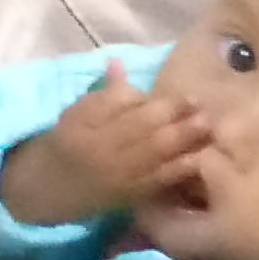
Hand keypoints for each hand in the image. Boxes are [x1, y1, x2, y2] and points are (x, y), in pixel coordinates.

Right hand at [0, 60, 212, 226]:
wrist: (50, 188)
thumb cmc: (68, 143)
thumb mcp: (76, 114)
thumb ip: (103, 94)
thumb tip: (120, 65)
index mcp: (86, 123)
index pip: (122, 107)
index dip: (156, 101)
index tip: (185, 94)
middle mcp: (101, 148)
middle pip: (143, 129)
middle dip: (176, 117)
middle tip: (204, 106)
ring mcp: (118, 174)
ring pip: (154, 154)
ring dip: (184, 140)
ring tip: (209, 126)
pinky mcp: (130, 195)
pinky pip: (158, 180)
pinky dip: (181, 168)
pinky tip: (202, 158)